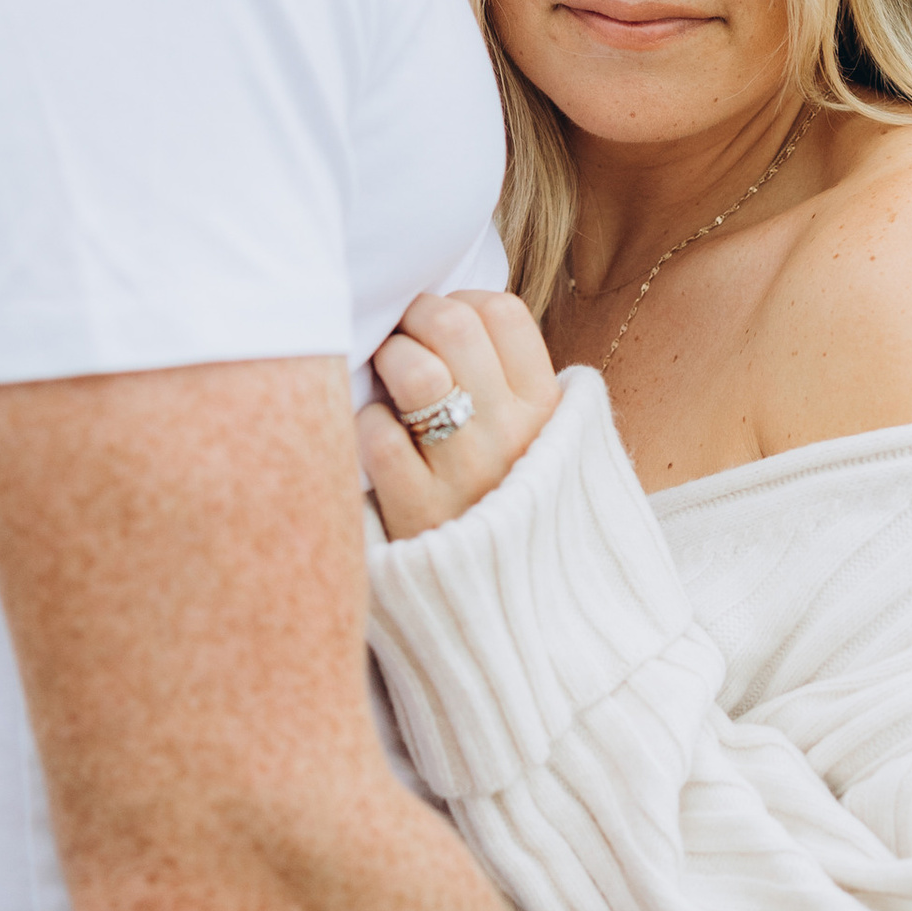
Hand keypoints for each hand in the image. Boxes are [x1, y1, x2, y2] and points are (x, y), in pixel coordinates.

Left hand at [357, 291, 561, 541]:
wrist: (508, 607)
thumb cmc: (506, 503)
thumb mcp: (539, 442)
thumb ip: (510, 381)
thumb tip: (459, 311)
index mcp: (545, 410)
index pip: (505, 313)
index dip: (463, 302)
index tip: (447, 324)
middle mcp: (511, 435)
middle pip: (454, 326)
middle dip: (414, 317)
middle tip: (403, 338)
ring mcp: (463, 473)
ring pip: (415, 372)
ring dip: (389, 360)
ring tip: (386, 379)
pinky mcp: (416, 511)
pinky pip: (377, 437)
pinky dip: (366, 426)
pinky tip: (376, 437)